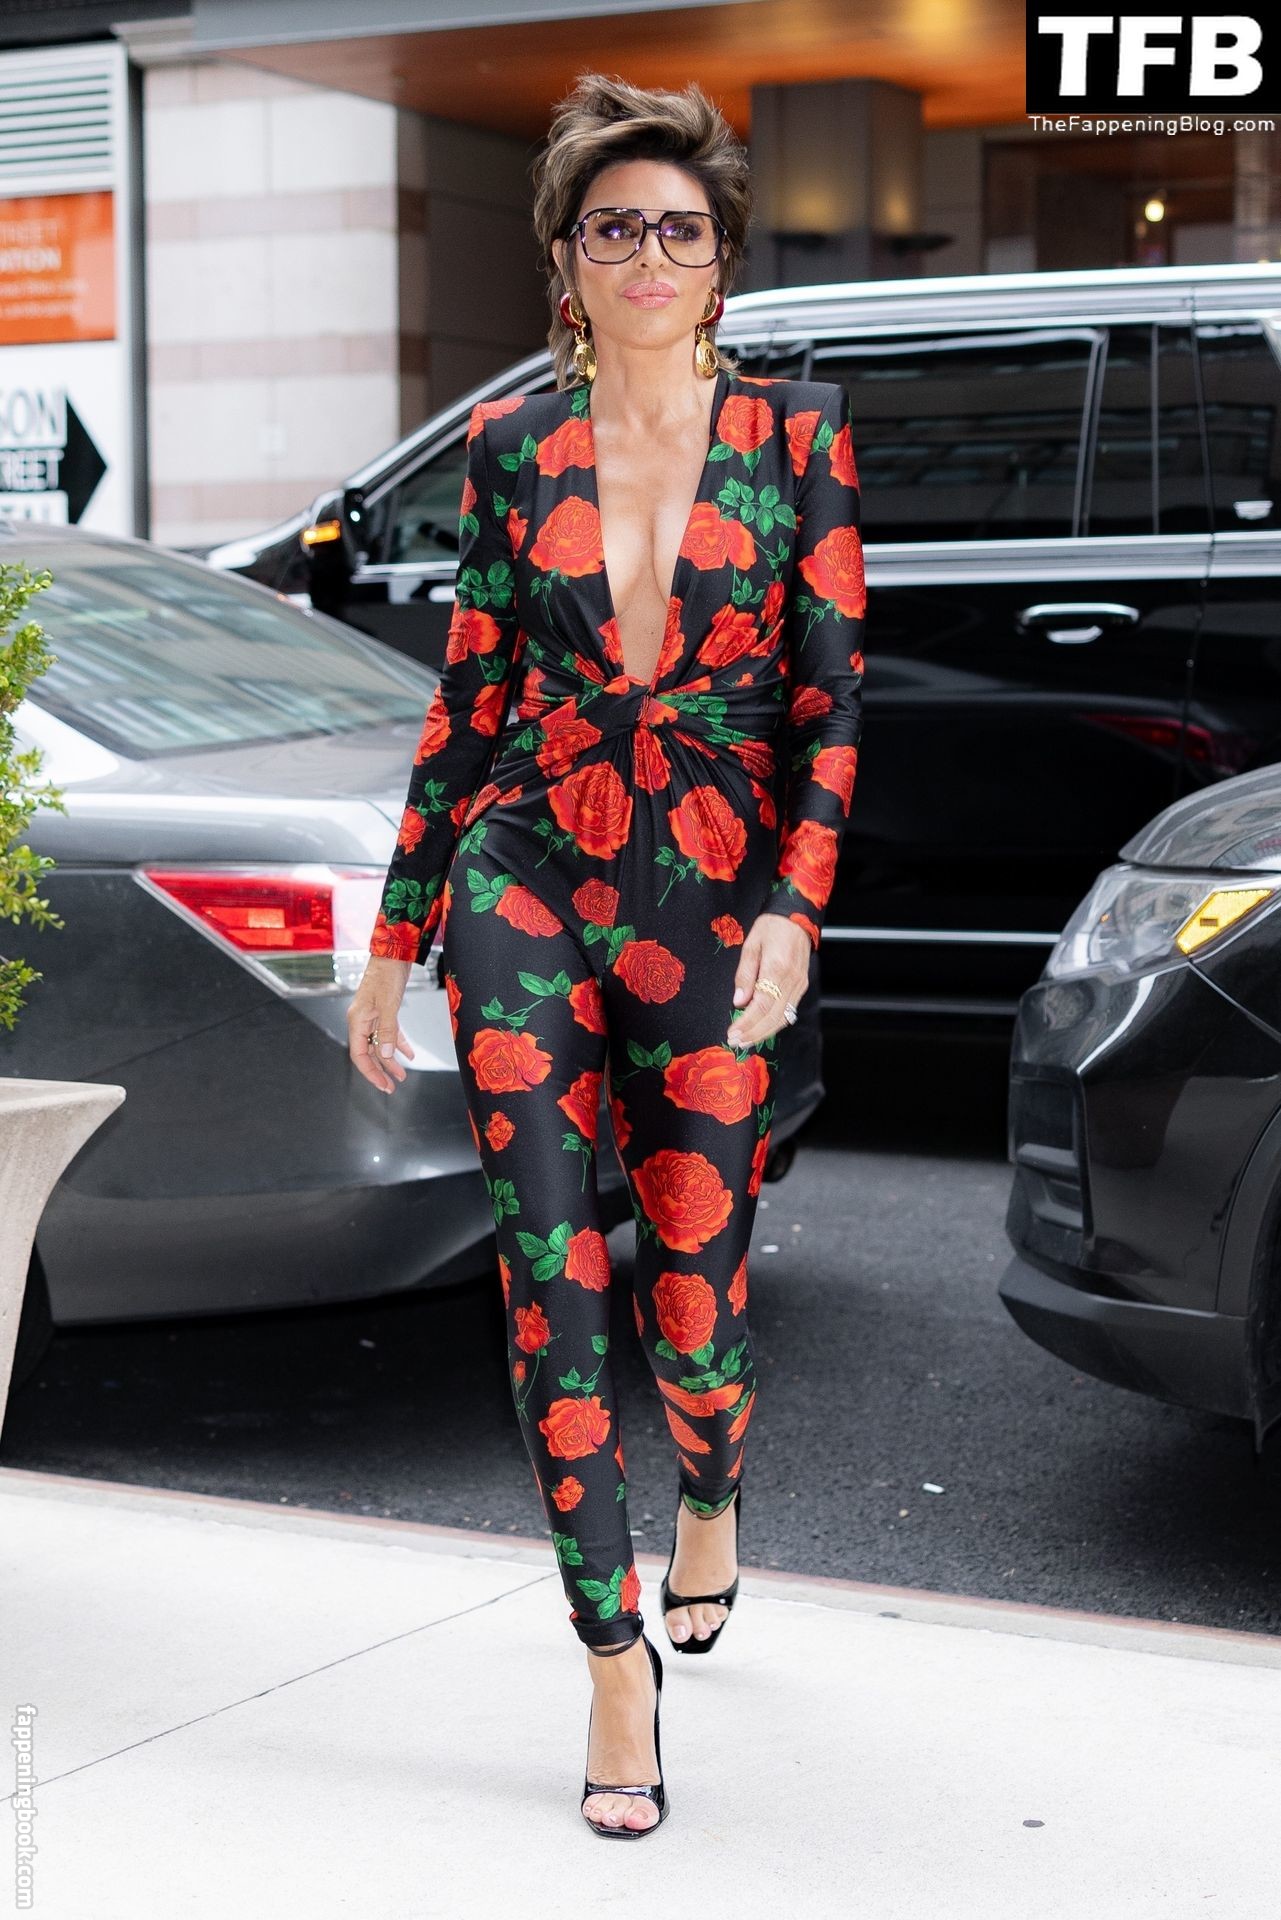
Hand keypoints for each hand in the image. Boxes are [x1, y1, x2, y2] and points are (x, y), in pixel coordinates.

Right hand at [347, 956, 416, 1092]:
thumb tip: (388, 1056)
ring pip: (380, 1044)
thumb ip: (388, 1031)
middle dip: (381, 1070)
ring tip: (403, 1075)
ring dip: (391, 1060)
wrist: (393, 952)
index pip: (359, 1054)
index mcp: (357, 1021)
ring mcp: (372, 1016)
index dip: (370, 1072)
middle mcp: (362, 1021)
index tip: (383, 1085)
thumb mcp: (389, 1005)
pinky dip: (399, 1043)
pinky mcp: (384, 1010)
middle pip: (369, 1052)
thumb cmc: (387, 975)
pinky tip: (409, 1054)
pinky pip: (389, 1032)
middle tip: (393, 1086)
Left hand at [726, 915, 810, 1048]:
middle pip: (773, 1017)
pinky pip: (788, 1011)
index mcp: (777, 968)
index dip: (746, 1023)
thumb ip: (744, 974)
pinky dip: (774, 1024)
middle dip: (753, 1033)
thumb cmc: (771, 927)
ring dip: (763, 1033)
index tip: (732, 1033)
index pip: (761, 1005)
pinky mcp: (802, 986)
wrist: (797, 918)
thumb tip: (738, 1001)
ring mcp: (799, 985)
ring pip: (783, 1018)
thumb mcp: (751, 945)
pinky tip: (760, 1028)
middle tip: (736, 1042)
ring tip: (746, 1040)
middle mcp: (791, 980)